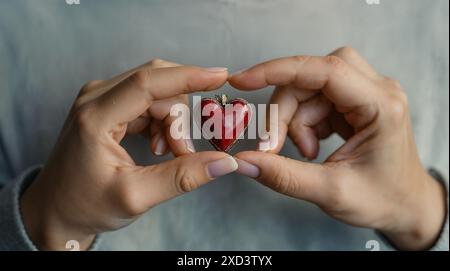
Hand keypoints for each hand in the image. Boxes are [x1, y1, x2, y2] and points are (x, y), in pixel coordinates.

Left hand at [21, 60, 237, 249]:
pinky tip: (159, 146)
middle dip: (180, 116)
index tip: (220, 77)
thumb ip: (182, 177)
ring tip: (167, 155)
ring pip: (157, 92)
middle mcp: (96, 97)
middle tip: (184, 152)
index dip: (187, 76)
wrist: (57, 210)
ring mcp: (101, 98)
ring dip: (173, 122)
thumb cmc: (87, 205)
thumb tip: (225, 163)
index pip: (148, 82)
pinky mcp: (108, 104)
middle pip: (158, 85)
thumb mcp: (136, 197)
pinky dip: (164, 122)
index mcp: (95, 117)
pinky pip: (149, 100)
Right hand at [229, 47, 446, 249]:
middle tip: (273, 146)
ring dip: (294, 121)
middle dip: (285, 110)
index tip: (243, 80)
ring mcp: (365, 94)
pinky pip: (314, 100)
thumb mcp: (331, 192)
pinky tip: (312, 147)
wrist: (407, 207)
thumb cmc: (382, 200)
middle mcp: (377, 90)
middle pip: (312, 76)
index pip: (326, 70)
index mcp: (381, 106)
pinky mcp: (354, 103)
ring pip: (309, 89)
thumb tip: (244, 161)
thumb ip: (284, 176)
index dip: (279, 71)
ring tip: (305, 154)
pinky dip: (303, 123)